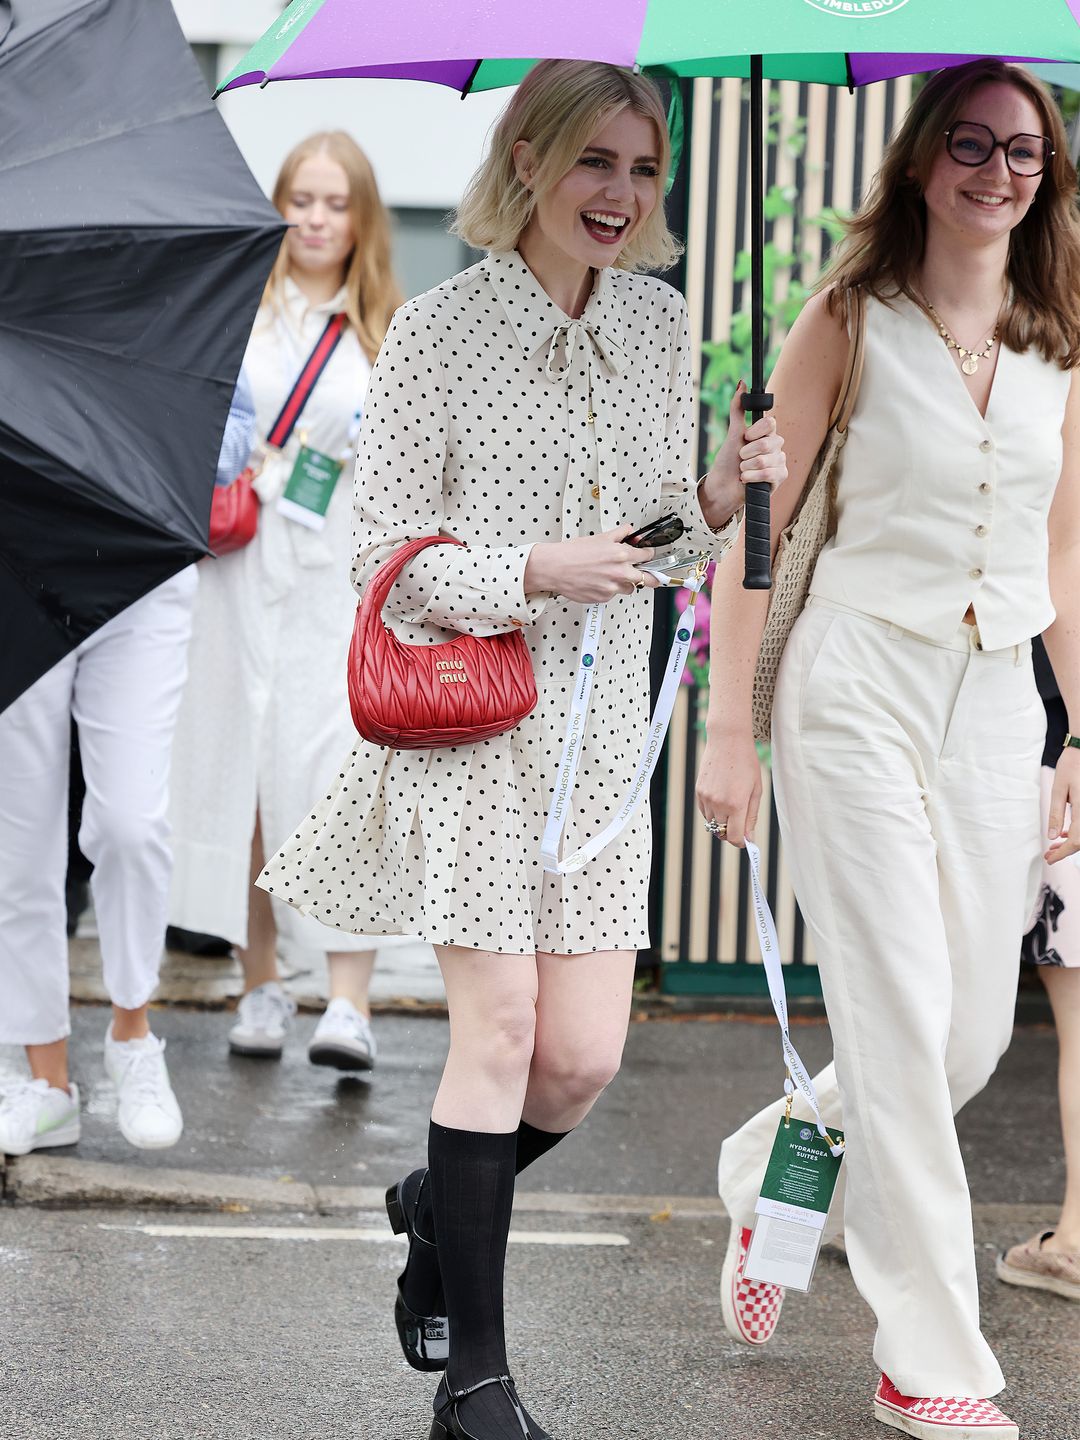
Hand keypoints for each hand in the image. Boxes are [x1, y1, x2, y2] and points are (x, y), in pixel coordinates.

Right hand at [525, 526, 662, 602]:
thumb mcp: (600, 537)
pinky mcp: (604, 598)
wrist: (555, 567)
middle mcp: (620, 573)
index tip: (647, 556)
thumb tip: (630, 532)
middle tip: (648, 573)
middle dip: (649, 575)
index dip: (648, 554)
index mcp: (621, 555)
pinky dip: (609, 589)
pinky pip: (613, 594)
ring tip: (613, 575)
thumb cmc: (573, 553)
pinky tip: (598, 581)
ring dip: (626, 582)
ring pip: (630, 588)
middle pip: (648, 579)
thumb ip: (620, 534)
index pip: (646, 556)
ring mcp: (613, 587)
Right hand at [695, 728, 762, 848]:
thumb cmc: (746, 763)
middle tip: (741, 821)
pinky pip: (705, 811)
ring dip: (722, 821)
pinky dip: (713, 811)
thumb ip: (752, 816)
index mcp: (736, 804)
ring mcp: (706, 798)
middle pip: (722, 832)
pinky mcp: (698, 792)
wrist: (727, 741)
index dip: (741, 842)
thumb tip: (749, 838)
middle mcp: (719, 804)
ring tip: (732, 803)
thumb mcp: (756, 790)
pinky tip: (722, 797)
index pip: (734, 837)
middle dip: (732, 831)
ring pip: (712, 823)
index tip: (745, 840)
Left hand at [698, 382, 787, 528]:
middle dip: (747, 452)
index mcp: (767, 434)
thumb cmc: (727, 462)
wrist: (722, 487)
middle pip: (768, 442)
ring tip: (742, 471)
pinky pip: (769, 474)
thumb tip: (741, 383)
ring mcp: (779, 463)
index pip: (771, 423)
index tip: (745, 437)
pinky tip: (746, 480)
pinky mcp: (779, 479)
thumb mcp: (732, 433)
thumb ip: (738, 409)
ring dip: (747, 467)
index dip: (756, 431)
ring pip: (766, 459)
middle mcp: (776, 447)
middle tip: (741, 458)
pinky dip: (752, 477)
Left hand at [1045, 747, 1079, 863]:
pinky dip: (1075, 832)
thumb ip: (1056, 813)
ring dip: (1070, 842)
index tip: (1049, 859)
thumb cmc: (1071, 767)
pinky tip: (1063, 833)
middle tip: (1048, 856)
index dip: (1063, 853)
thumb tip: (1052, 836)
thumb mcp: (1059, 790)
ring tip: (1053, 847)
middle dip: (1065, 851)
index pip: (1076, 841)